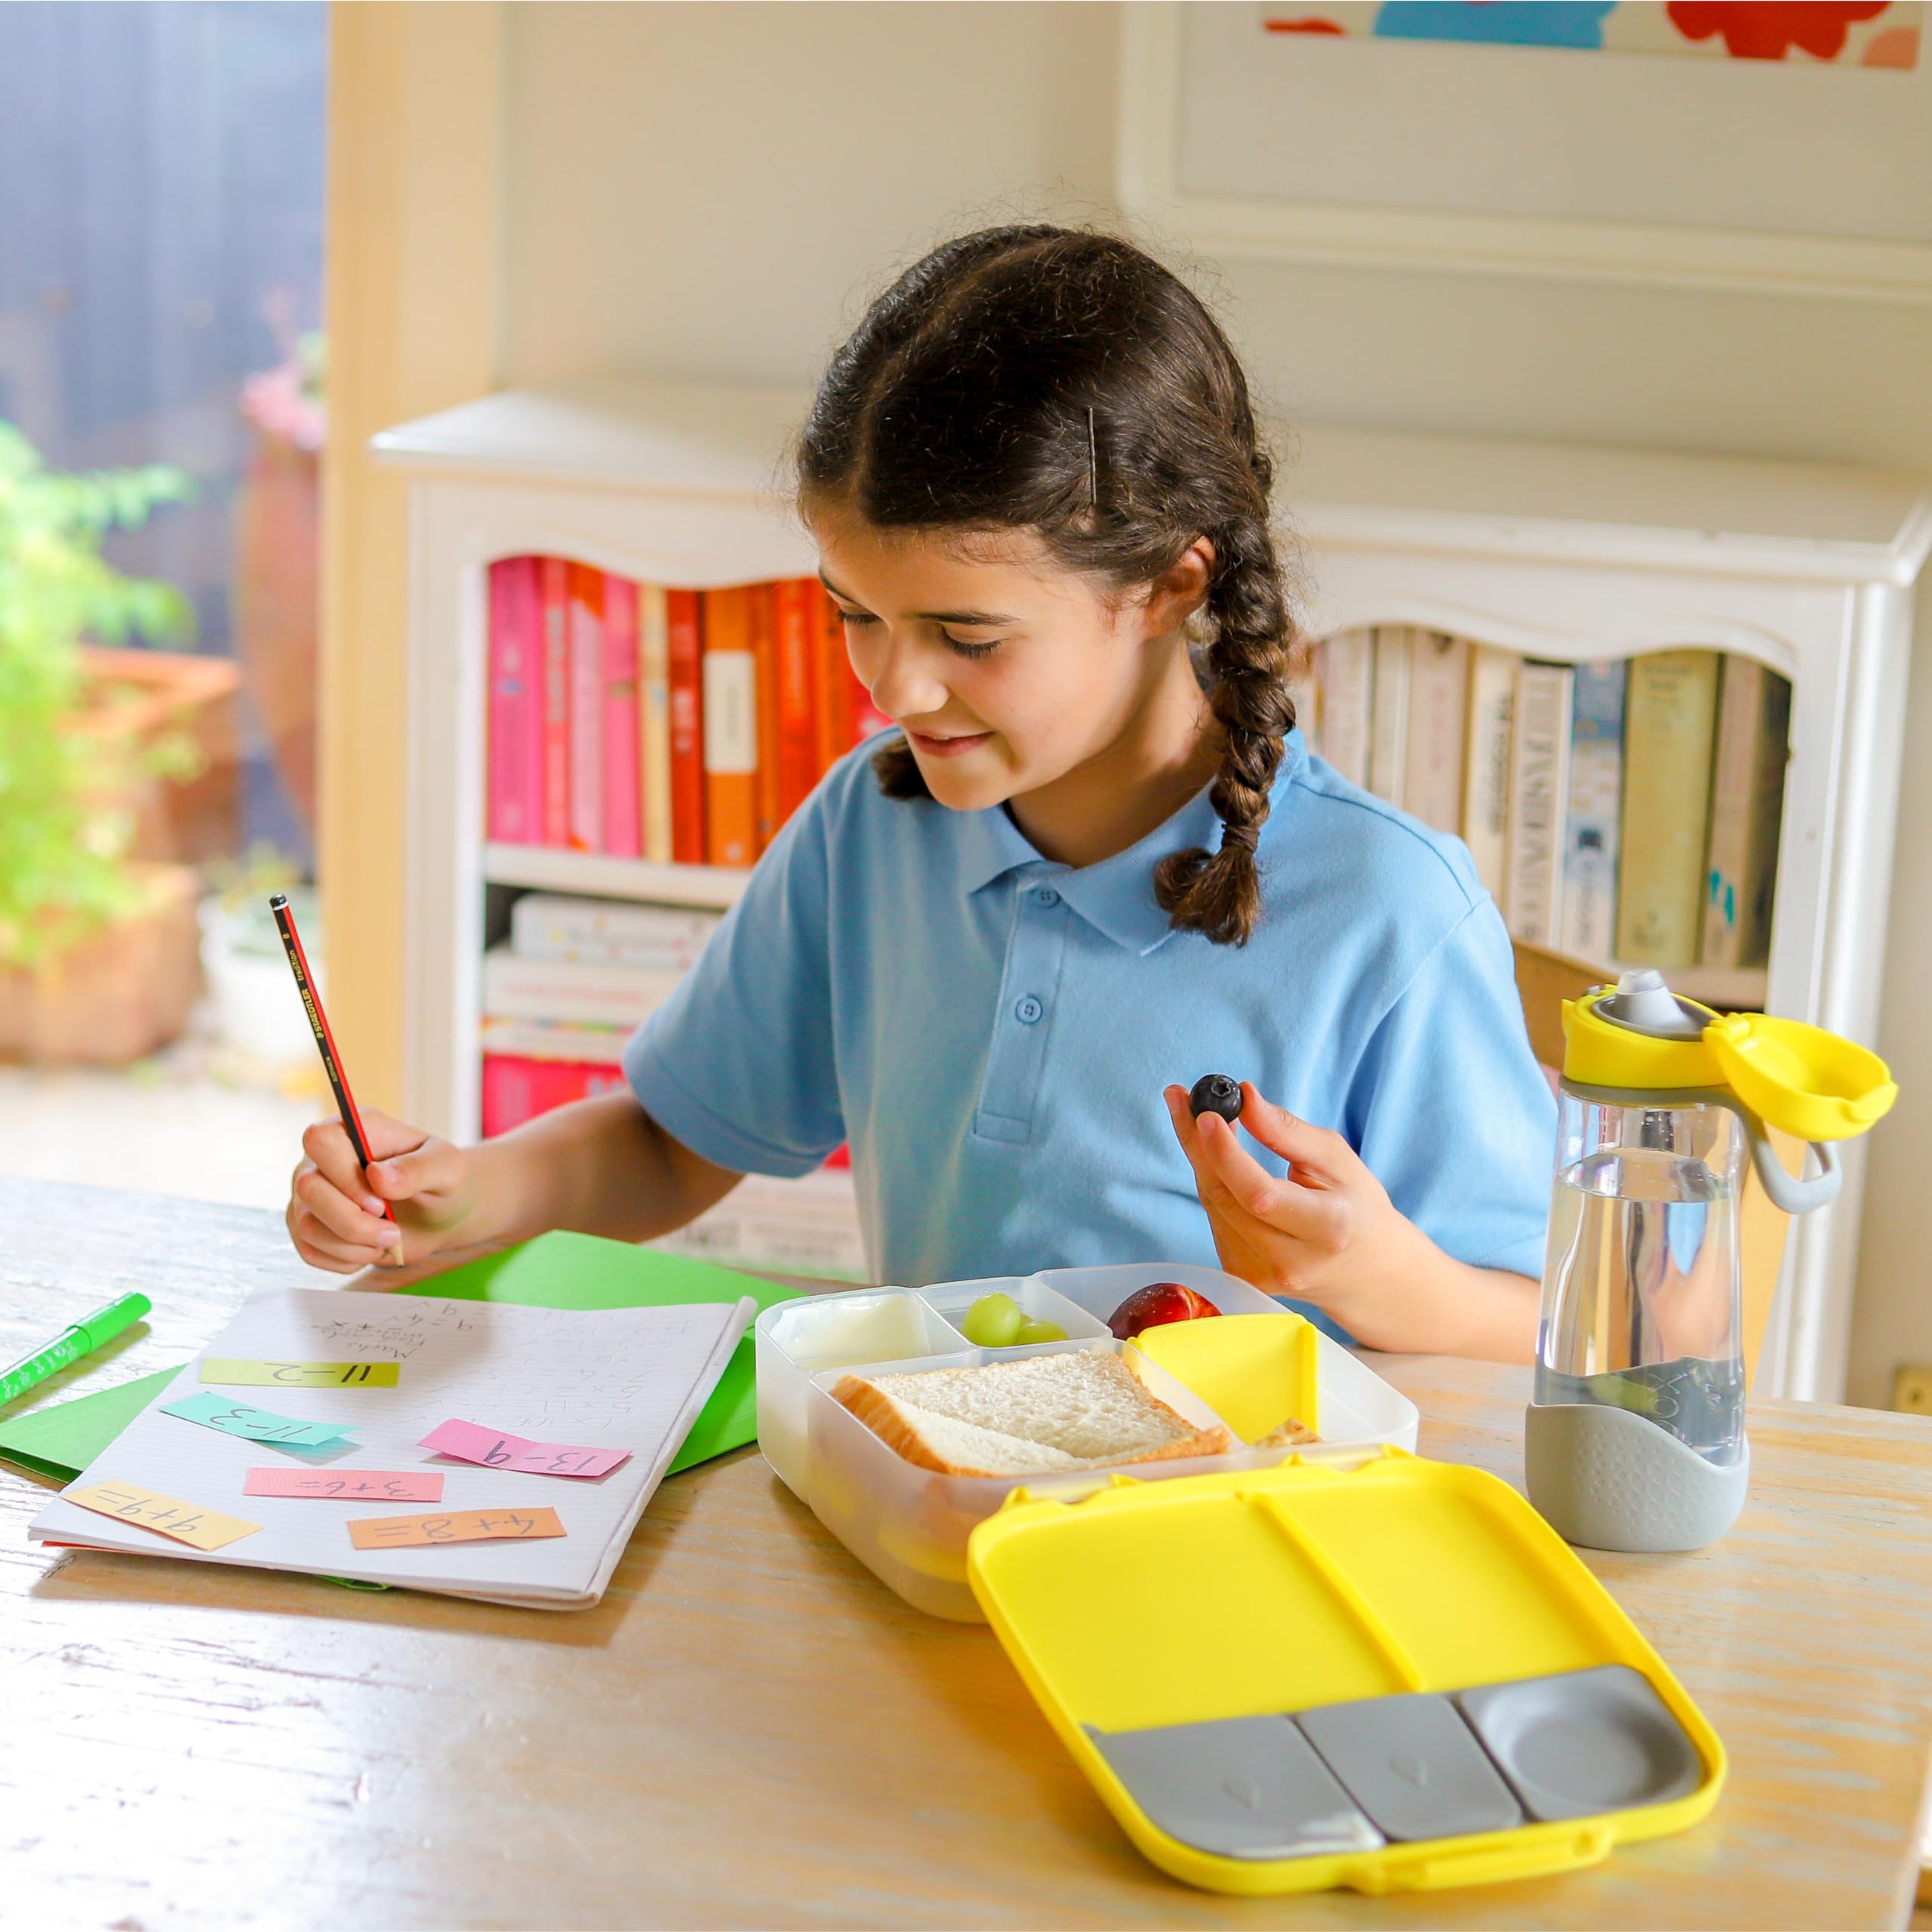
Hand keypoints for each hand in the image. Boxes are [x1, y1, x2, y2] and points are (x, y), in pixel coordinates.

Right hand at [287, 1108, 478, 1277]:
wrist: (437, 1215)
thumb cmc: (441, 1181)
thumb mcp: (447, 1169)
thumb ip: (418, 1168)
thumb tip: (377, 1176)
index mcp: (354, 1129)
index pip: (321, 1141)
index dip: (346, 1177)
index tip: (381, 1202)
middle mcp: (321, 1159)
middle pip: (309, 1188)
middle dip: (353, 1222)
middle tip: (393, 1232)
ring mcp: (309, 1194)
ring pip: (307, 1226)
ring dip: (353, 1245)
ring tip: (388, 1240)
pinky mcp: (307, 1225)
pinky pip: (309, 1251)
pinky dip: (345, 1260)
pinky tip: (371, 1249)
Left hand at [1162, 1081, 1539, 1359]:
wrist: (1366, 1269)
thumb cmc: (1356, 1205)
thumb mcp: (1337, 1159)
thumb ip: (1288, 1131)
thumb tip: (1244, 1098)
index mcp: (1328, 1229)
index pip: (1260, 1194)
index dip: (1226, 1155)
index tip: (1206, 1114)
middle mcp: (1292, 1262)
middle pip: (1226, 1198)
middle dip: (1199, 1144)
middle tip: (1183, 1098)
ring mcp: (1265, 1276)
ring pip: (1213, 1206)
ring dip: (1202, 1158)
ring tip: (1208, 1122)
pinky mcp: (1245, 1278)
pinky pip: (1216, 1220)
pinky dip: (1213, 1184)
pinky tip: (1220, 1161)